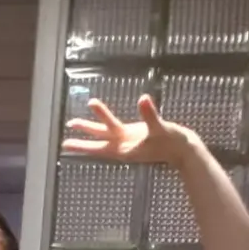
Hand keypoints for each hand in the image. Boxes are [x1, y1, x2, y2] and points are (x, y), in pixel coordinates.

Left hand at [63, 96, 199, 165]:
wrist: (184, 150)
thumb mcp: (161, 128)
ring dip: (90, 128)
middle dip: (82, 138)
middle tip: (64, 138)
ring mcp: (127, 140)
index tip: (68, 138)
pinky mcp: (134, 135)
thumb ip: (151, 115)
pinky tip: (97, 125)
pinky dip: (103, 128)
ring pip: (104, 134)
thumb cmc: (173, 142)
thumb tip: (143, 99)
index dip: (84, 141)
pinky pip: (114, 132)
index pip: (100, 142)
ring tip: (74, 123)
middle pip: (98, 139)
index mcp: (126, 147)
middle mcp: (123, 145)